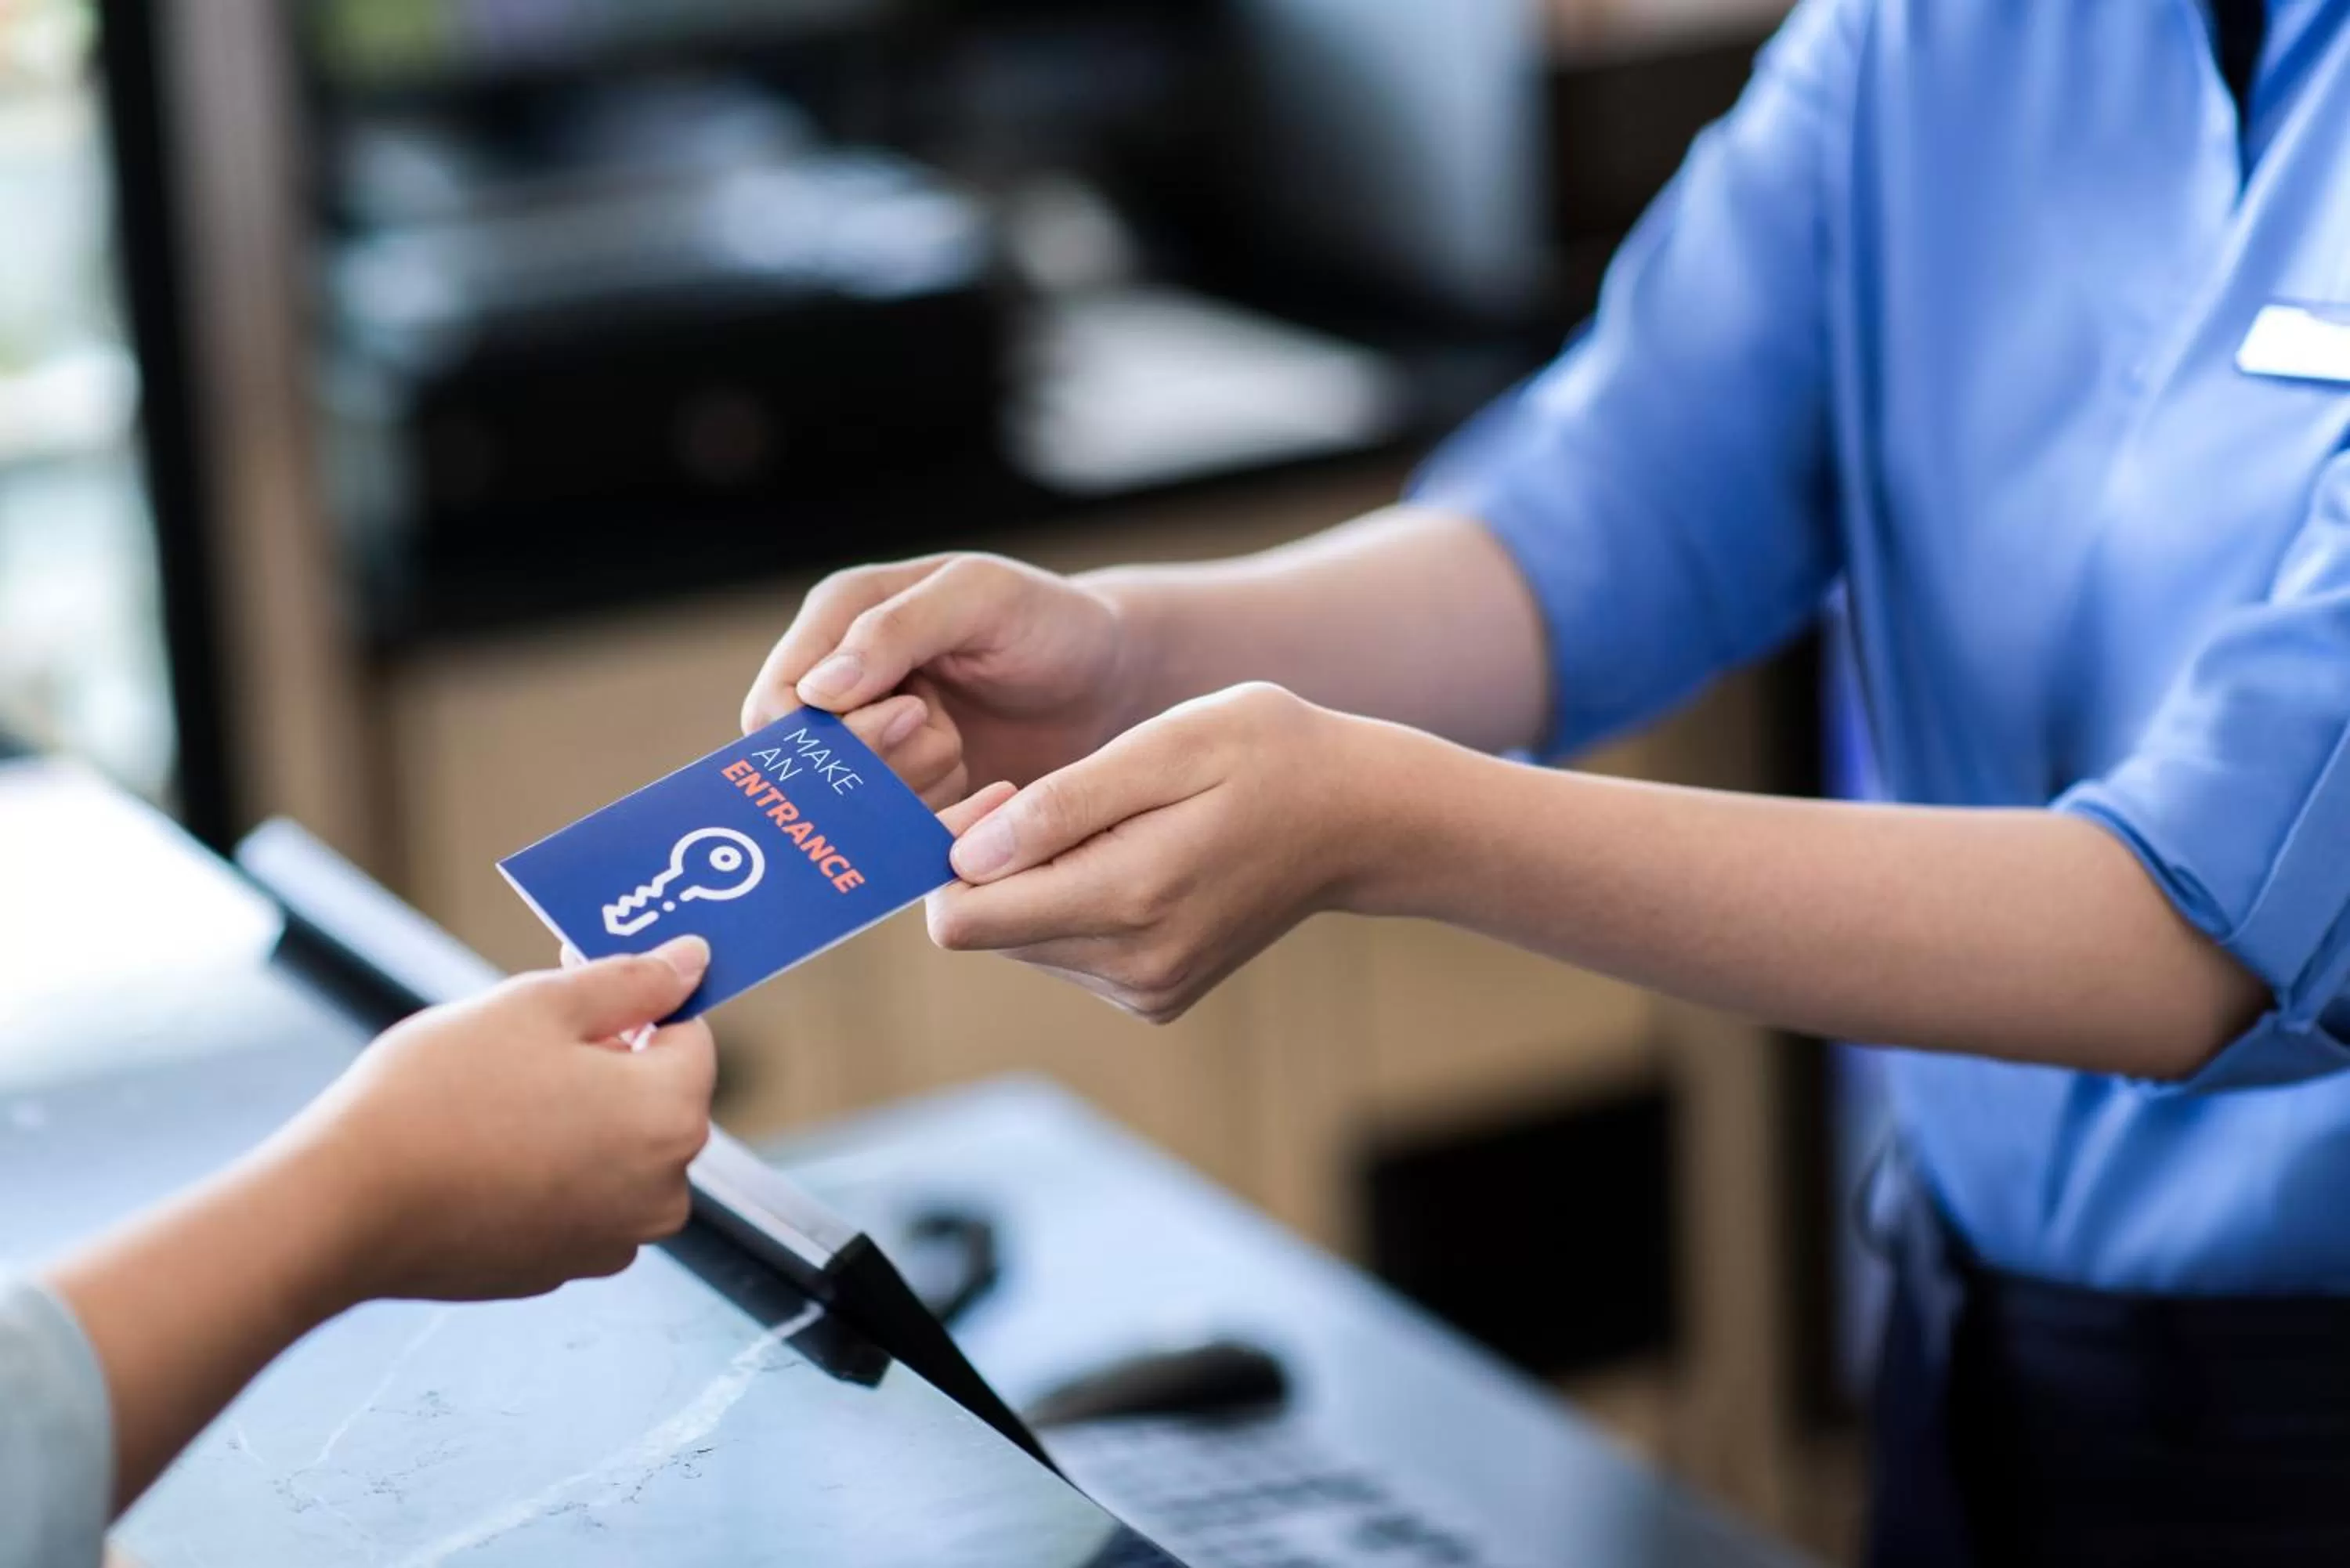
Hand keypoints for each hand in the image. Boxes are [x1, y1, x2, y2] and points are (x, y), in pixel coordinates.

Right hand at [283, 938, 718, 1303]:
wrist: (344, 1208)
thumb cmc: (439, 1095)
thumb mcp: (539, 1005)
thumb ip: (632, 981)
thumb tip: (694, 960)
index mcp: (672, 1117)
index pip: (689, 1035)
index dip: (633, 1003)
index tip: (571, 991)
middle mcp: (662, 1190)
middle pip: (655, 1096)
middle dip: (604, 1061)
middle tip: (520, 1044)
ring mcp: (611, 1240)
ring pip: (614, 1149)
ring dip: (574, 1117)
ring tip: (493, 1100)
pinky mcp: (559, 1269)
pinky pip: (573, 1198)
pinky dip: (544, 1170)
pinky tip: (482, 1154)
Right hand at [743, 554, 1135, 797]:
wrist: (1111, 680)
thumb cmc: (1050, 621)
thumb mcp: (980, 599)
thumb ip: (896, 631)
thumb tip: (816, 692)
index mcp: (839, 618)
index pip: (778, 701)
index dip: (830, 727)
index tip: (913, 713)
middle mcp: (840, 681)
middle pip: (805, 762)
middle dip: (876, 762)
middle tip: (946, 735)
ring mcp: (870, 741)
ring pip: (846, 803)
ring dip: (911, 787)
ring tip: (962, 747)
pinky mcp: (904, 789)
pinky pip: (887, 831)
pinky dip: (933, 819)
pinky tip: (977, 783)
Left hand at [924, 684, 1382, 1022]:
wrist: (1360, 819)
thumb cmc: (1268, 756)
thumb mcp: (1169, 746)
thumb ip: (1064, 804)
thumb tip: (965, 856)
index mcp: (1130, 899)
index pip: (963, 919)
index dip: (953, 854)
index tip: (1006, 796)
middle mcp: (1132, 966)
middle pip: (987, 932)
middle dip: (997, 867)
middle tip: (1059, 796)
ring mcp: (1146, 990)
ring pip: (1023, 943)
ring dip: (1039, 883)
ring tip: (1112, 823)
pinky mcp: (1155, 995)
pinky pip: (1067, 952)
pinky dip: (1076, 903)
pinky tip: (1134, 855)